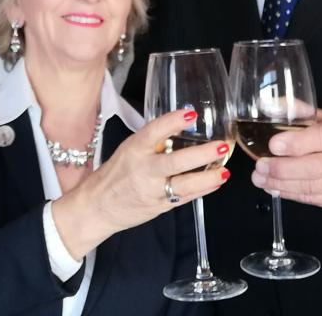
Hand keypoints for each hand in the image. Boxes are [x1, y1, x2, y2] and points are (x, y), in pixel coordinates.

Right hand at [52, 109, 229, 259]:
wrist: (96, 207)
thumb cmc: (114, 174)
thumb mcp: (128, 149)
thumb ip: (152, 140)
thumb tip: (182, 125)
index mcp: (134, 150)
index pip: (154, 131)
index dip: (173, 122)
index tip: (191, 114)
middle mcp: (143, 170)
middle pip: (175, 162)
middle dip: (201, 154)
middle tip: (221, 145)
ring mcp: (152, 191)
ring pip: (184, 185)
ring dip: (208, 178)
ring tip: (225, 171)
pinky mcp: (159, 207)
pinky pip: (184, 199)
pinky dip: (202, 190)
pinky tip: (216, 182)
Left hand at [250, 108, 321, 211]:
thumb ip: (301, 113)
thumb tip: (270, 106)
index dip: (297, 142)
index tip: (273, 145)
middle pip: (315, 167)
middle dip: (283, 168)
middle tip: (260, 165)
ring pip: (311, 186)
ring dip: (281, 183)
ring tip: (259, 177)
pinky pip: (312, 199)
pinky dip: (289, 193)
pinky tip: (273, 187)